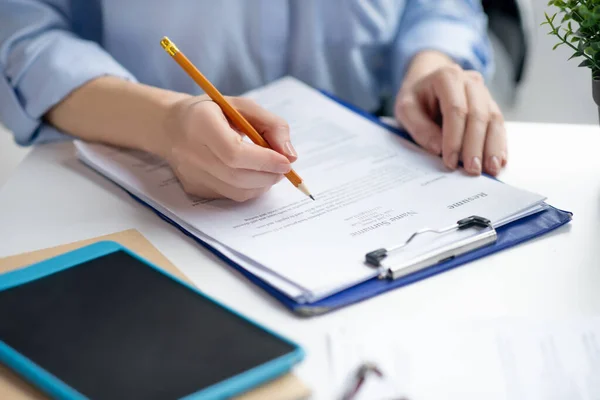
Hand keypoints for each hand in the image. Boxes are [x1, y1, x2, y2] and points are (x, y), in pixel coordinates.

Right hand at [165, 95, 295, 201]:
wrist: (171, 126)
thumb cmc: (213, 112)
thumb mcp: (242, 106)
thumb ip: (272, 125)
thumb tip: (291, 156)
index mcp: (201, 123)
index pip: (234, 153)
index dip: (264, 160)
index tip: (286, 161)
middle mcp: (190, 152)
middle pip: (236, 176)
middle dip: (268, 175)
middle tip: (284, 168)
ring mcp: (190, 174)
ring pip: (236, 192)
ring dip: (261, 184)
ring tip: (269, 170)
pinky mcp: (193, 188)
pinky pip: (229, 195)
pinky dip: (248, 188)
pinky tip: (250, 174)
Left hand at [394, 52, 506, 175]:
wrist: (428, 83)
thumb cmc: (416, 98)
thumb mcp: (406, 110)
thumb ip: (419, 128)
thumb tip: (438, 149)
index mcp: (447, 77)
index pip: (455, 109)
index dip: (454, 138)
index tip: (450, 161)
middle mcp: (470, 81)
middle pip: (478, 114)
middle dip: (475, 146)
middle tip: (472, 170)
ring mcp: (483, 92)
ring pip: (494, 118)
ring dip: (493, 146)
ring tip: (491, 169)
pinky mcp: (490, 105)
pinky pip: (499, 123)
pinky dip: (500, 143)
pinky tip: (499, 160)